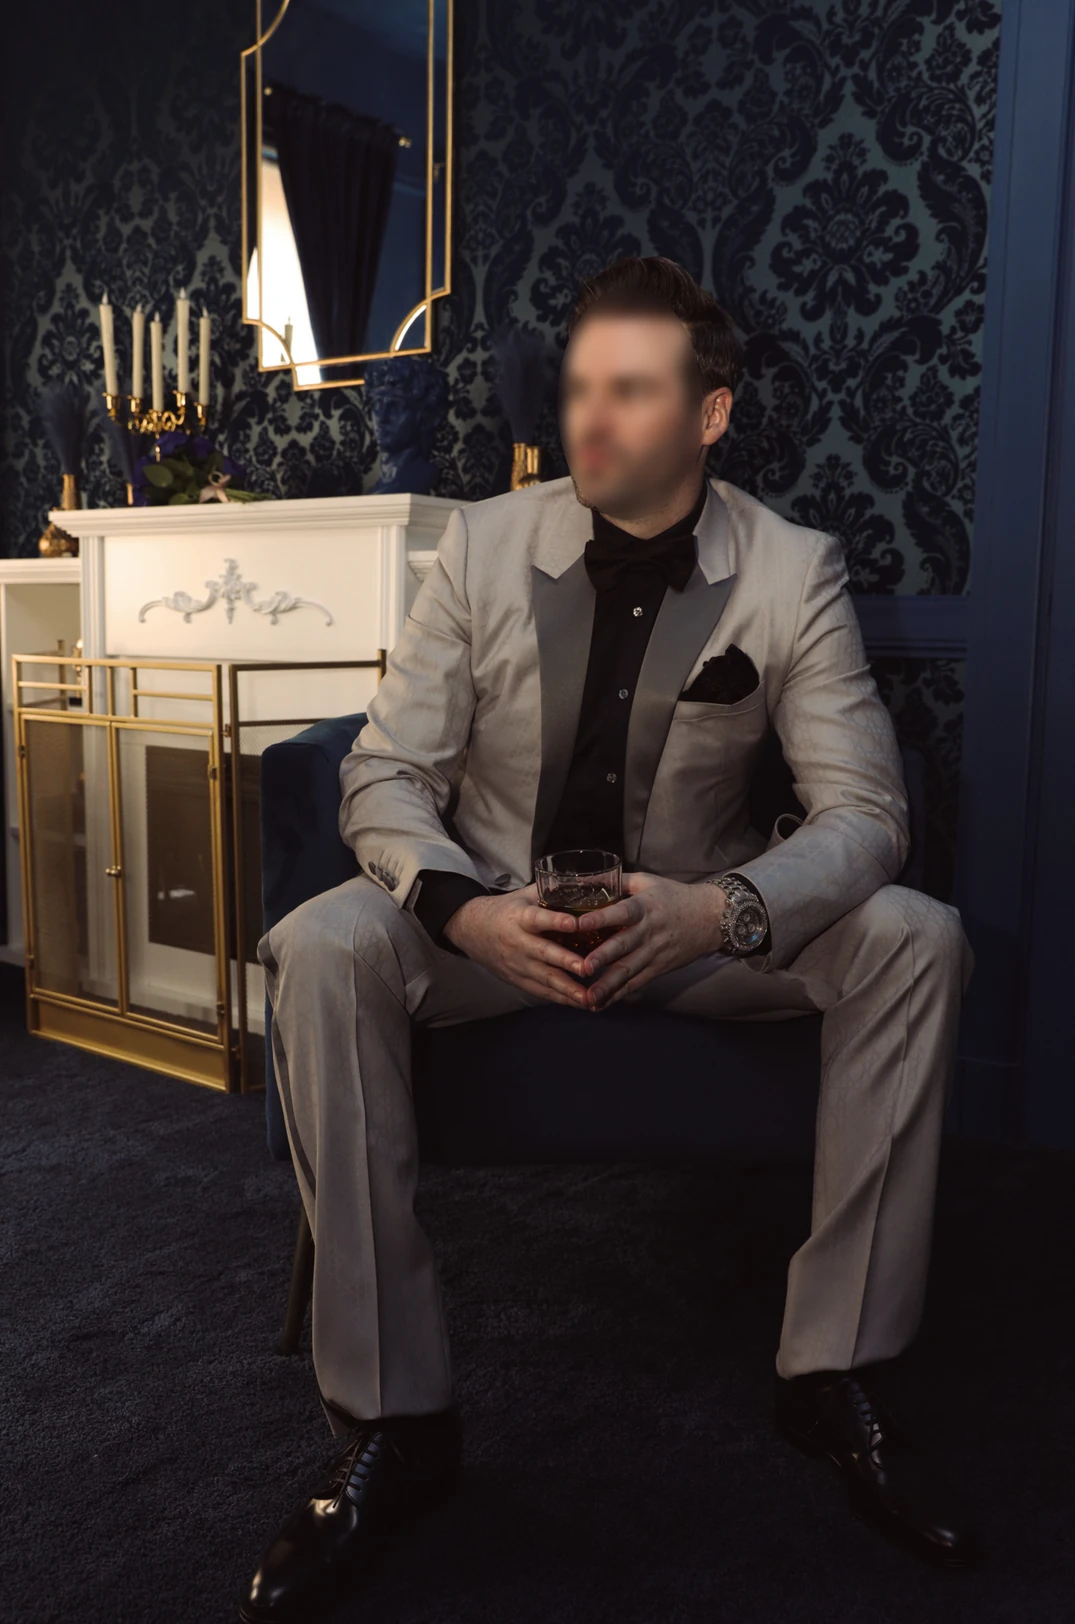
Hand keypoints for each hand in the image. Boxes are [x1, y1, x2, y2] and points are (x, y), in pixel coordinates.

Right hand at [442, 882, 591, 1007]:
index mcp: (520, 916)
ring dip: (568, 989)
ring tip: (589, 997)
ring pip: (544, 978)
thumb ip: (553, 891)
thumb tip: (588, 882)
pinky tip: (579, 1002)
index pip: (538, 918)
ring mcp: (517, 964)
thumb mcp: (525, 895)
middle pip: (544, 953)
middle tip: (588, 968)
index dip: (556, 920)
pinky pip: (540, 991)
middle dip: (566, 962)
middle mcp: (518, 942)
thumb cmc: (507, 910)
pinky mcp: (517, 979)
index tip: (575, 923)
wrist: (471, 930)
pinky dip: (560, 998)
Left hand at [576, 873, 725, 1010]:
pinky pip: (637, 983)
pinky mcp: (659, 968)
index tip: (579, 923)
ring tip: (589, 997)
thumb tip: (586, 878)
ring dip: (608, 985)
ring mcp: (654, 953)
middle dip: (603, 957)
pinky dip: (619, 994)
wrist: (711, 917)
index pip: (621, 912)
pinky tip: (602, 1004)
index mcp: (644, 907)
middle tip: (583, 967)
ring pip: (629, 970)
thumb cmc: (674, 896)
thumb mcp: (647, 881)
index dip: (600, 917)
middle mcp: (648, 932)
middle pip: (624, 945)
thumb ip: (617, 881)